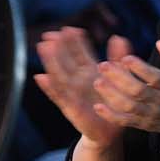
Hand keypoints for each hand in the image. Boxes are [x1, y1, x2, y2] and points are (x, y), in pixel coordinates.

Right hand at [35, 27, 132, 147]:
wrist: (111, 131)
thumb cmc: (113, 103)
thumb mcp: (119, 77)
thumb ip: (118, 58)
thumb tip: (118, 36)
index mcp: (90, 72)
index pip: (80, 53)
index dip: (74, 41)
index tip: (70, 28)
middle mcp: (78, 81)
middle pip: (67, 61)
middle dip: (60, 47)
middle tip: (52, 33)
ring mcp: (72, 94)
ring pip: (59, 75)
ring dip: (51, 62)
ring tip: (44, 48)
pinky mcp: (70, 108)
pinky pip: (58, 97)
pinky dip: (49, 87)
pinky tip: (41, 77)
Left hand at [91, 40, 159, 135]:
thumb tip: (159, 43)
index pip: (154, 77)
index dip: (139, 68)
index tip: (125, 58)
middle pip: (138, 91)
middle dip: (119, 78)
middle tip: (103, 65)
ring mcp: (151, 114)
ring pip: (129, 106)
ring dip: (112, 95)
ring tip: (98, 82)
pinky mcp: (142, 124)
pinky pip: (125, 121)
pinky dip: (111, 115)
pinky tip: (98, 106)